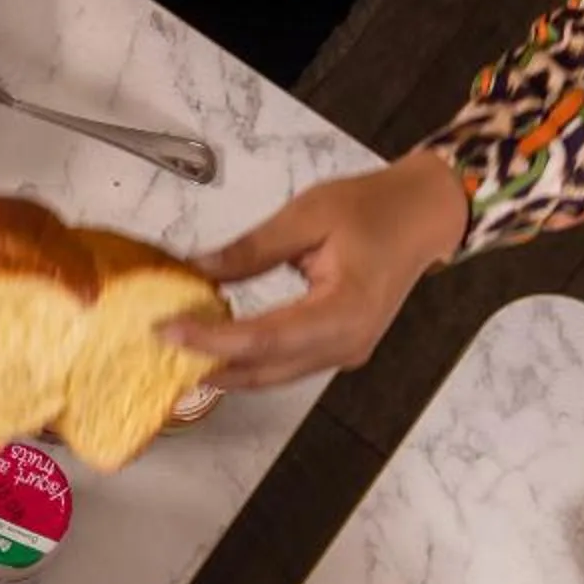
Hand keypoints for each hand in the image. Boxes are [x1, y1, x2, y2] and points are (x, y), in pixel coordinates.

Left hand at [174, 150, 471, 390]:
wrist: (423, 216)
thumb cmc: (373, 208)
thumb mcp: (308, 215)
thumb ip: (251, 249)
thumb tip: (198, 268)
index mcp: (344, 311)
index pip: (263, 337)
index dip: (211, 339)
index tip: (166, 329)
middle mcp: (346, 344)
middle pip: (266, 369)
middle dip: (210, 364)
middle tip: (159, 350)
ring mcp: (346, 353)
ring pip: (275, 375)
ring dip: (228, 367)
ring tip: (180, 352)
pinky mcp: (340, 349)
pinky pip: (287, 364)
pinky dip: (251, 360)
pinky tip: (218, 346)